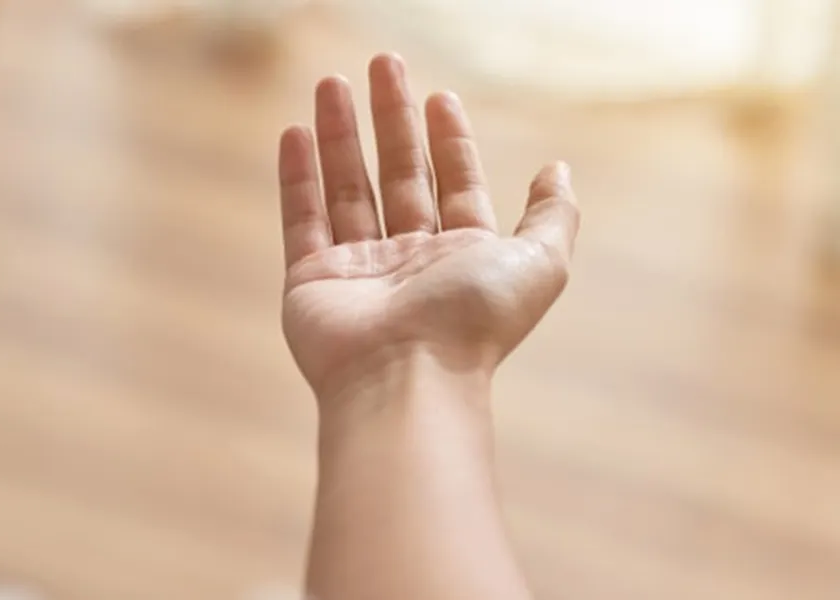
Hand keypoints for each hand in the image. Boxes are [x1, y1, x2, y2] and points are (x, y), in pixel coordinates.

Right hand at [278, 54, 579, 401]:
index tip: (438, 95)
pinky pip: (302, 218)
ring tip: (331, 82)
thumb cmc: (471, 322)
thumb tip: (556, 169)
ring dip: (340, 134)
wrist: (404, 378)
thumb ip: (552, 215)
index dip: (449, 139)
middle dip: (392, 120)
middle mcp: (410, 260)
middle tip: (383, 65)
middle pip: (400, 175)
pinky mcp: (311, 280)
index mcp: (462, 256)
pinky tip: (296, 133)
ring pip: (347, 188)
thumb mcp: (539, 263)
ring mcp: (358, 269)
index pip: (455, 183)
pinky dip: (298, 177)